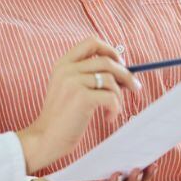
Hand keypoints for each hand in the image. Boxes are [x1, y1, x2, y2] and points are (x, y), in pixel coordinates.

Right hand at [16, 36, 140, 173]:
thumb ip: (87, 76)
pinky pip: (111, 97)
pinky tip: (108, 118)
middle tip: (134, 88)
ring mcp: (73, 82)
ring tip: (113, 110)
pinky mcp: (81, 97)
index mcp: (63, 64)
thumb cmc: (62, 117)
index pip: (91, 42)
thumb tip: (123, 71)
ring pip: (111, 80)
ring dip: (119, 97)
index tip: (120, 64)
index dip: (110, 50)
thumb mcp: (69, 89)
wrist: (45, 138)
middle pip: (107, 61)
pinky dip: (115, 109)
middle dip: (126, 75)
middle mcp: (67, 69)